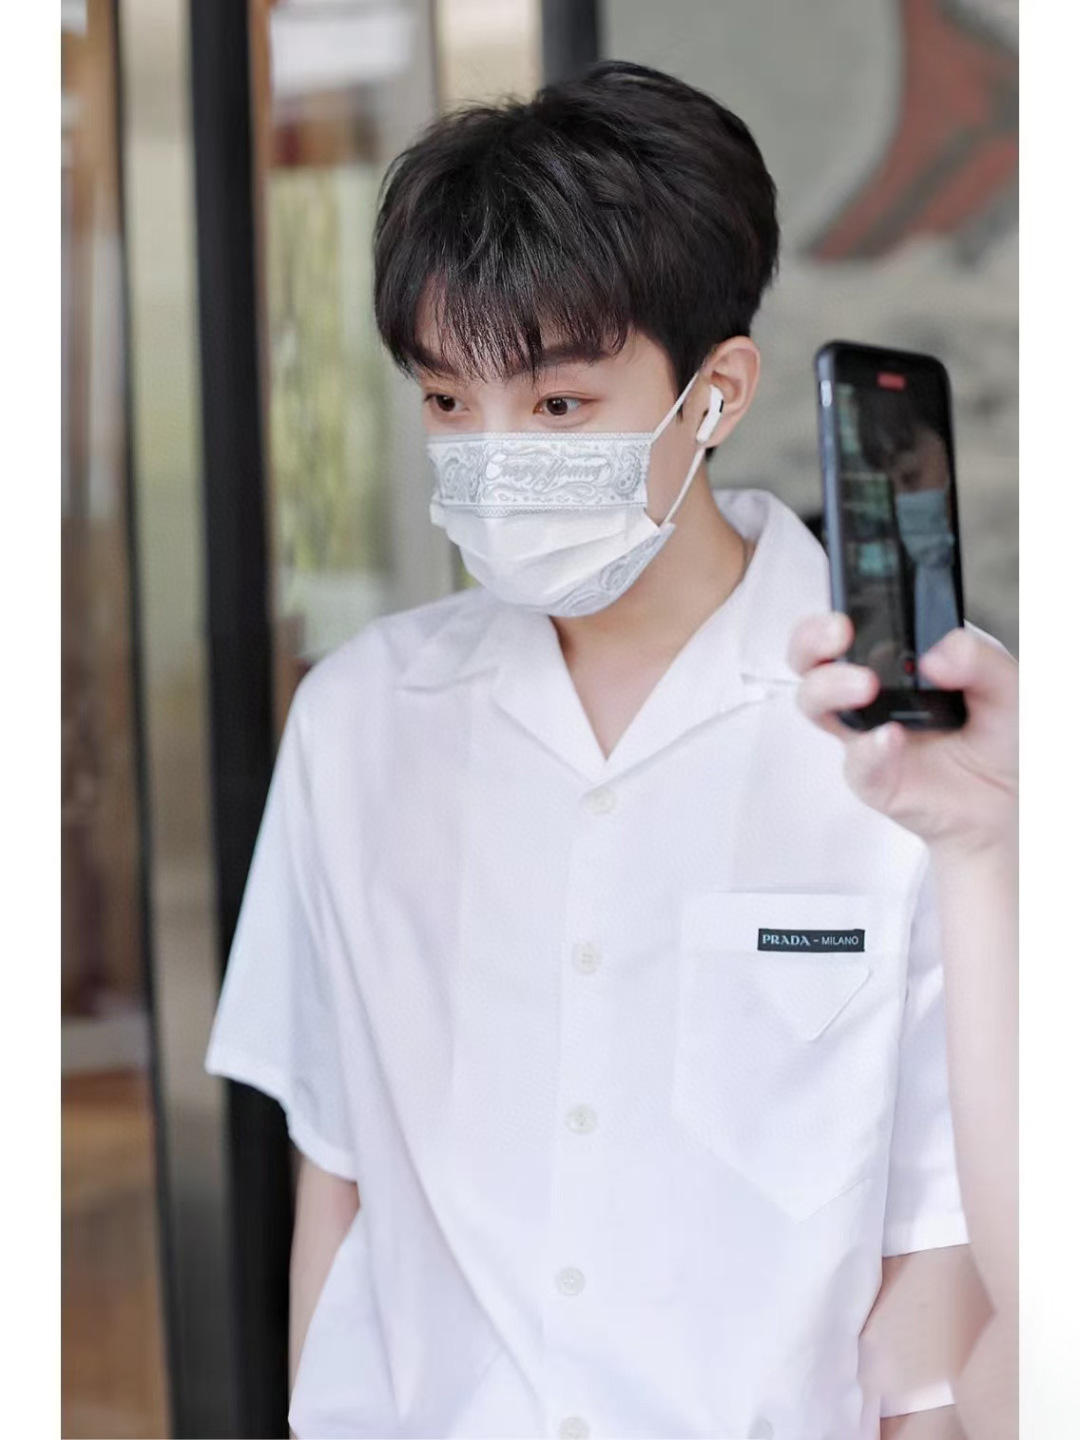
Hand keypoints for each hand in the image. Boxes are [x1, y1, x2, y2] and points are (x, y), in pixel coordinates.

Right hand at [788, 615, 1016, 858]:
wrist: (1013, 797)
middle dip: (811, 639)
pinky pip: (856, 762)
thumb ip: (979, 658)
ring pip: (815, 703)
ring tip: (865, 685)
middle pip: (811, 658)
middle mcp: (870, 691)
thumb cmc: (1001, 735)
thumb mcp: (1008, 682)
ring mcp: (865, 733)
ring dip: (830, 687)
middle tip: (840, 633)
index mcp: (895, 657)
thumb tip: (938, 654)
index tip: (851, 608)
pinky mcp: (873, 777)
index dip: (836, 611)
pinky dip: (869, 748)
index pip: (850, 623)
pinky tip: (890, 737)